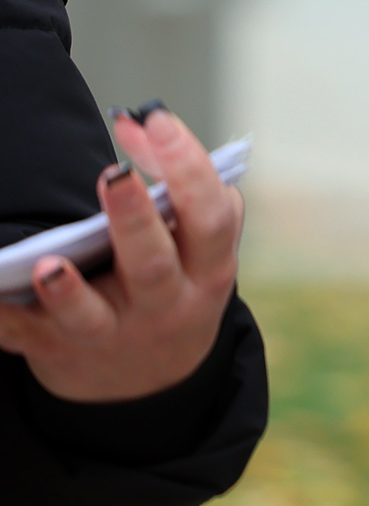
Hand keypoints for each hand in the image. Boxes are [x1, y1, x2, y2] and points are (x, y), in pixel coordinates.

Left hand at [0, 110, 242, 403]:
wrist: (150, 385)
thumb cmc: (175, 286)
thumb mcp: (201, 251)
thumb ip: (182, 190)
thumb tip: (143, 127)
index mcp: (207, 272)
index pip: (210, 217)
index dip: (189, 168)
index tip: (156, 120)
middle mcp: (164, 307)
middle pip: (151, 265)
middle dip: (132, 219)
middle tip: (113, 174)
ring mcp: (111, 335)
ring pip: (90, 317)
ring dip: (68, 292)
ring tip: (49, 263)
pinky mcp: (56, 352)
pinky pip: (21, 336)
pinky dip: (1, 317)